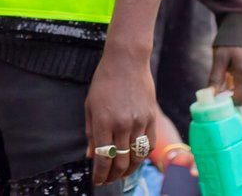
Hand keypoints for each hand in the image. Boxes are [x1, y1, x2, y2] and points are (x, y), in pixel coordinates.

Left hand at [84, 50, 156, 185]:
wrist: (126, 61)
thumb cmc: (104, 81)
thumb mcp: (90, 105)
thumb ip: (91, 132)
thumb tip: (91, 155)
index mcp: (104, 121)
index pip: (103, 158)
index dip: (100, 174)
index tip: (97, 181)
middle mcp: (122, 124)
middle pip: (121, 162)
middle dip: (113, 176)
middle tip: (108, 180)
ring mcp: (139, 122)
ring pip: (136, 157)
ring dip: (128, 170)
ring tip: (121, 173)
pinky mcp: (151, 118)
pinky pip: (149, 144)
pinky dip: (142, 156)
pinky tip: (135, 159)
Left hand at [207, 45, 241, 109]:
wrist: (239, 26)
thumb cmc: (228, 41)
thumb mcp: (219, 59)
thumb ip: (215, 78)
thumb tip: (209, 95)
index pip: (241, 101)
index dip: (230, 106)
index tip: (218, 105)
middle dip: (235, 105)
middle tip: (220, 102)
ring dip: (236, 96)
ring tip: (221, 93)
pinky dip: (238, 89)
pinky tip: (226, 84)